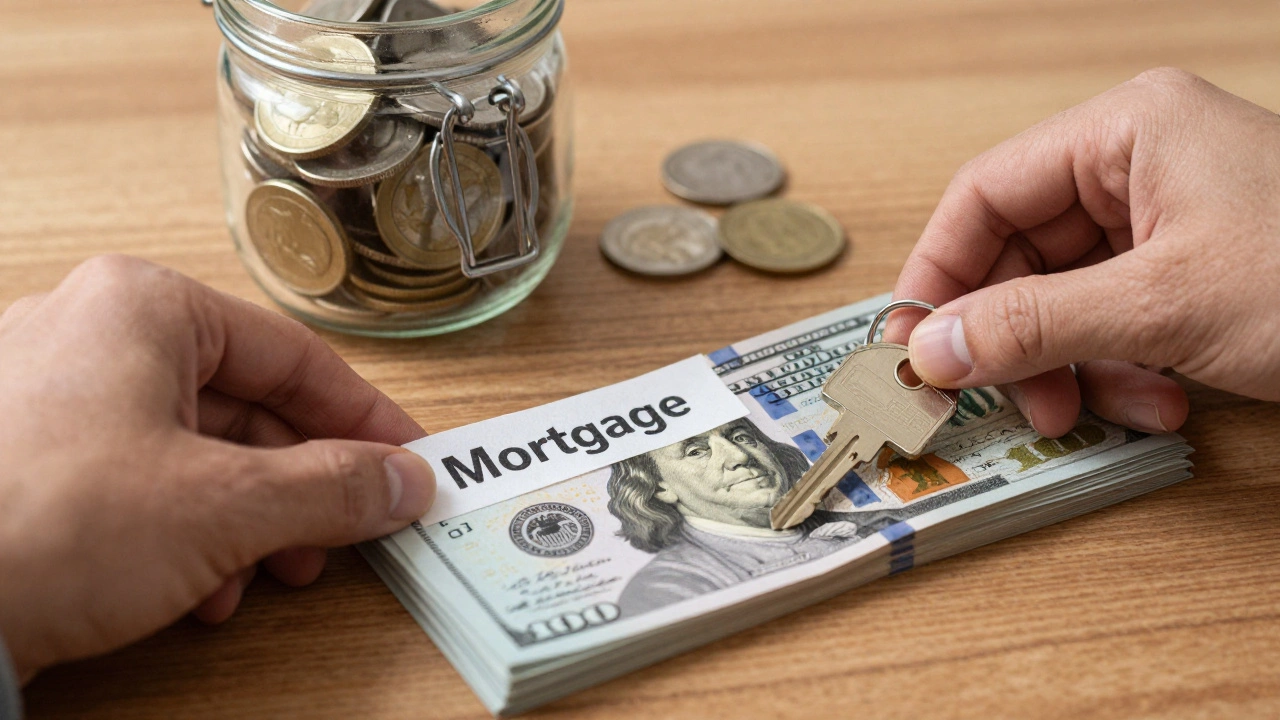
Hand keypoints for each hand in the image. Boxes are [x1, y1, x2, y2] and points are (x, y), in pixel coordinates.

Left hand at [0, 256, 435, 679]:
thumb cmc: (40, 523)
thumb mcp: (223, 506)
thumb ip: (332, 488)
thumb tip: (403, 482)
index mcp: (143, 307)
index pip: (295, 359)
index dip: (366, 420)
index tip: (408, 463)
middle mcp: (94, 335)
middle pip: (248, 410)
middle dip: (301, 489)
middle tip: (347, 533)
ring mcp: (53, 397)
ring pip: (197, 453)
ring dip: (248, 524)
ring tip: (268, 576)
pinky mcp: (29, 460)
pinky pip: (142, 483)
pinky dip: (187, 536)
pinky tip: (199, 592)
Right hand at [888, 68, 1279, 436]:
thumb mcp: (1163, 306)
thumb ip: (1032, 325)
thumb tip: (930, 350)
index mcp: (1124, 131)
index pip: (985, 193)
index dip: (938, 272)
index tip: (913, 345)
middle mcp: (1139, 164)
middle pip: (1021, 253)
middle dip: (1016, 336)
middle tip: (1005, 397)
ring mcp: (1169, 217)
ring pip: (1066, 296)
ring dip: (1071, 365)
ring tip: (1100, 408)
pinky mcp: (1194, 267)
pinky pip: (1116, 319)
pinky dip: (1120, 370)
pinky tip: (1156, 401)